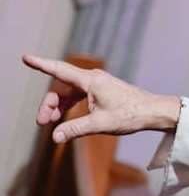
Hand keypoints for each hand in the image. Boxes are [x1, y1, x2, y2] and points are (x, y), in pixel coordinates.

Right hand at [25, 55, 180, 142]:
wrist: (154, 112)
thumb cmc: (131, 115)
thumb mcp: (100, 124)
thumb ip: (75, 129)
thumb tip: (55, 137)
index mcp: (90, 81)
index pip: (59, 70)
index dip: (41, 64)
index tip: (26, 58)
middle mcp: (93, 78)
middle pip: (62, 87)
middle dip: (49, 104)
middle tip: (42, 122)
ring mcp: (98, 84)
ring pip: (70, 92)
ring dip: (59, 106)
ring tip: (51, 123)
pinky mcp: (103, 90)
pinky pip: (80, 95)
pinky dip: (71, 105)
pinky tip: (67, 118)